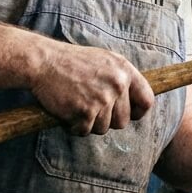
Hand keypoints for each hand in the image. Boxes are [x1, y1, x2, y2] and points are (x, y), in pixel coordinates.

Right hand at [32, 41, 153, 135]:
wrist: (44, 62)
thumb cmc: (72, 62)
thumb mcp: (104, 61)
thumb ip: (121, 78)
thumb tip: (135, 100)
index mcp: (125, 70)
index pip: (147, 101)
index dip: (138, 112)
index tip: (129, 115)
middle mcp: (117, 85)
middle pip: (123, 121)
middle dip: (107, 121)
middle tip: (91, 110)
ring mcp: (102, 99)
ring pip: (103, 128)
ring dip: (89, 124)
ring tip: (77, 106)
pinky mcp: (85, 111)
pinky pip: (85, 131)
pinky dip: (74, 126)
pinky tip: (67, 111)